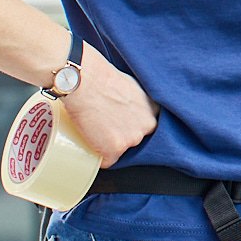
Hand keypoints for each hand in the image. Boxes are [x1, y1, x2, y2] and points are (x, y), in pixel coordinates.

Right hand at [61, 45, 158, 166]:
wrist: (86, 83)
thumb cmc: (104, 78)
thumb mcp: (132, 86)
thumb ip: (137, 100)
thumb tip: (131, 105)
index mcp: (154, 110)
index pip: (148, 127)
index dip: (134, 126)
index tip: (123, 123)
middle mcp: (148, 126)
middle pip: (135, 139)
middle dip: (123, 135)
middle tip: (107, 125)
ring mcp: (131, 139)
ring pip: (121, 150)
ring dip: (110, 146)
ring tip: (97, 130)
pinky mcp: (114, 149)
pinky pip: (107, 161)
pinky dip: (99, 157)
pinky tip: (92, 144)